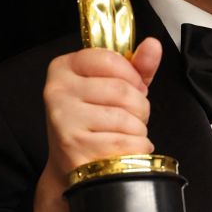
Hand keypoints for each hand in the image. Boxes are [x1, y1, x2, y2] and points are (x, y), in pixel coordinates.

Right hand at [34, 37, 162, 211]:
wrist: (74, 165)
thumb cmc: (96, 120)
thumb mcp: (114, 86)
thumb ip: (136, 66)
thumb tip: (153, 45)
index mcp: (64, 68)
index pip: (109, 58)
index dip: (131, 75)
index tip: (132, 87)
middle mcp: (57, 91)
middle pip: (123, 91)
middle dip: (139, 107)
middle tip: (130, 116)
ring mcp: (64, 120)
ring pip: (127, 118)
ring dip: (138, 130)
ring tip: (124, 134)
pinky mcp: (75, 148)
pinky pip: (126, 142)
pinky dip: (136, 148)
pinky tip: (123, 149)